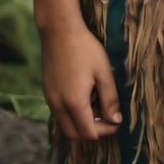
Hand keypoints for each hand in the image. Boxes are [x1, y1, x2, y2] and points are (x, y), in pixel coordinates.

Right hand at [40, 22, 121, 139]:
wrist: (59, 29)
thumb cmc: (85, 48)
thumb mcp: (103, 72)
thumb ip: (110, 99)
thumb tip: (115, 121)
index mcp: (74, 102)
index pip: (89, 132)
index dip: (105, 131)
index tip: (117, 121)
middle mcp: (58, 105)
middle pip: (74, 133)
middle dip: (92, 131)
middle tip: (107, 117)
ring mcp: (49, 99)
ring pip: (65, 124)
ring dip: (81, 122)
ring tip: (97, 104)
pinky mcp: (46, 91)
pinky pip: (59, 112)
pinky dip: (72, 113)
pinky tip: (84, 96)